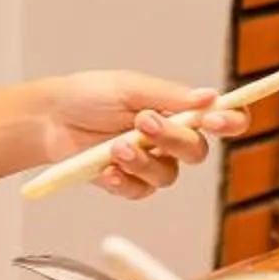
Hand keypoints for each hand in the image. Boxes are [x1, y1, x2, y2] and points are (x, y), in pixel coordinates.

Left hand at [36, 71, 247, 198]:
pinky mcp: (129, 183)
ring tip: (115, 149)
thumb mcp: (129, 87)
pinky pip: (141, 192)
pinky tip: (106, 170)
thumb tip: (210, 96)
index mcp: (177, 109)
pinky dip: (125, 181)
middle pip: (196, 151)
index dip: (230, 121)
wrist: (49, 120)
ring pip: (169, 176)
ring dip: (143, 162)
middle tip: (143, 122)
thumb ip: (169, 95)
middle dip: (172, 138)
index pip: (221, 118)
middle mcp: (170, 138)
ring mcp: (150, 163)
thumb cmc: (88, 96)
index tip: (216, 120)